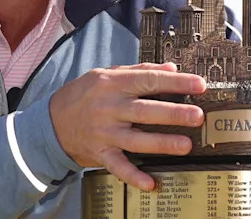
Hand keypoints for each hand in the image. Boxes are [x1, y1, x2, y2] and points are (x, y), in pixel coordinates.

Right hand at [49, 62, 205, 190]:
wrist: (51, 121)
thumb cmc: (84, 94)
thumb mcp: (106, 73)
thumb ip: (139, 70)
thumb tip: (171, 68)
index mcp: (112, 83)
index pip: (148, 80)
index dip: (176, 83)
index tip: (199, 85)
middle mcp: (108, 107)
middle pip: (144, 110)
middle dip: (173, 113)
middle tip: (197, 116)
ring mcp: (104, 132)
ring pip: (136, 139)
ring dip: (161, 143)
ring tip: (185, 145)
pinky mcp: (99, 153)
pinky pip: (118, 166)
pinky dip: (133, 176)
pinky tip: (150, 183)